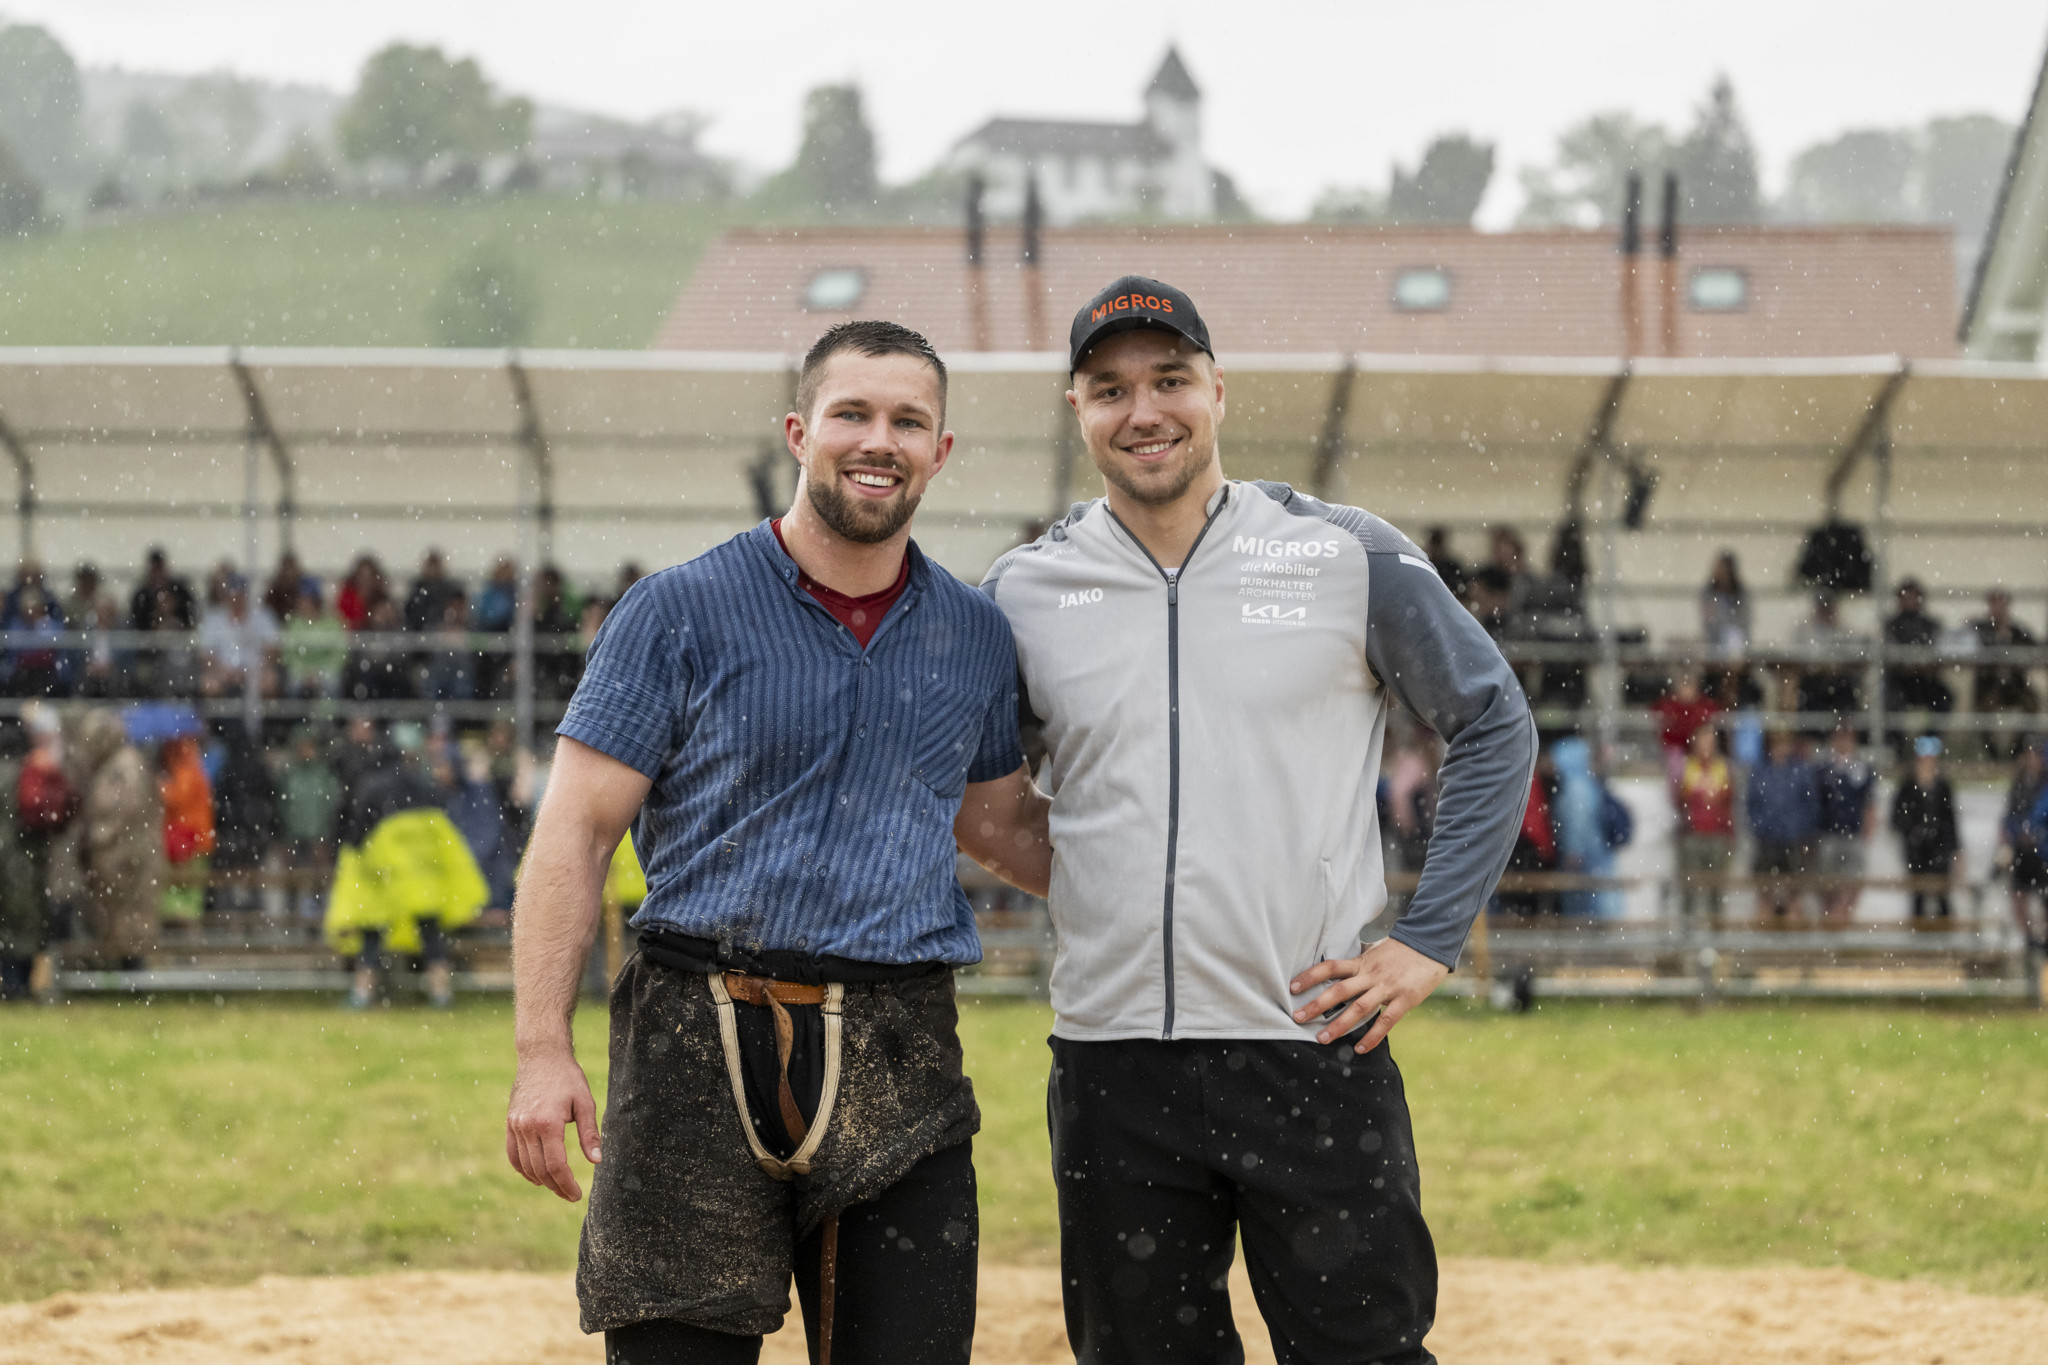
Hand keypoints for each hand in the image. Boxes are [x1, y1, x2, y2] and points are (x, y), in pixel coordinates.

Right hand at [506, 1048, 601, 1200]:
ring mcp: (516, 1126)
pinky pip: (513, 1155)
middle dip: (556, 1186)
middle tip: (569, 1195)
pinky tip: (536, 1176)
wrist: (541, 1056)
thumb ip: (590, 1134)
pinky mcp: (510, 1123)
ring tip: (557, 1187)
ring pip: (525, 1165)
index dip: (566, 1184)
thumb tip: (597, 1161)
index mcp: (548, 1123)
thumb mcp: (585, 1102)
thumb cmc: (567, 1077)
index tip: (577, 1194)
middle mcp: (528, 1127)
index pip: (555, 1165)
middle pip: (540, 1169)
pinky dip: (523, 1169)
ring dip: (540, 1181)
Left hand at [1289, 938, 1449, 1054]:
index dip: (1310, 976)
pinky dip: (1373, 1036)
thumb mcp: (1375, 950)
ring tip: (1322, 1039)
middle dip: (1317, 1005)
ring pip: (1359, 1008)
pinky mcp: (1405, 999)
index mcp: (1362, 962)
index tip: (1293, 987)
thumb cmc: (1400, 949)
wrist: (1430, 944)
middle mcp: (1371, 975)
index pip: (1331, 967)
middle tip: (1297, 1018)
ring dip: (1339, 1025)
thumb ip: (1358, 960)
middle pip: (1339, 990)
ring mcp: (1388, 987)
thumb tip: (1338, 963)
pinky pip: (1387, 1020)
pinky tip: (1361, 1049)